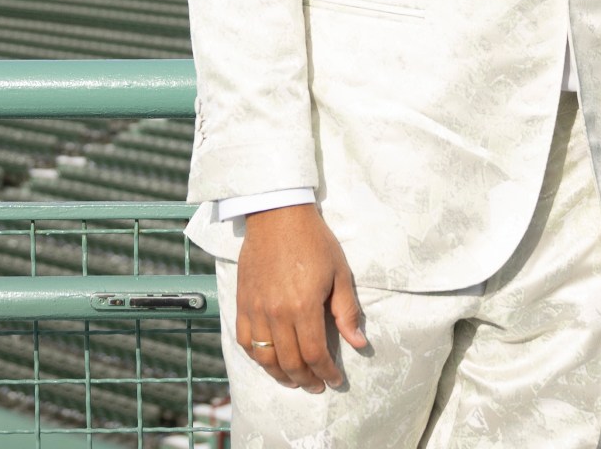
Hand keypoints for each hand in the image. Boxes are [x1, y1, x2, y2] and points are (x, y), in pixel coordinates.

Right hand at [234, 203, 365, 391]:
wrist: (277, 215)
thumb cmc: (313, 241)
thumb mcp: (339, 273)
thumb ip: (347, 312)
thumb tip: (358, 343)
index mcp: (303, 306)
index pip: (314, 354)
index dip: (326, 372)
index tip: (335, 380)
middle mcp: (276, 313)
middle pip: (289, 362)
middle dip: (305, 380)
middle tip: (316, 386)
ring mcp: (256, 309)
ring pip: (264, 357)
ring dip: (280, 375)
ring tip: (294, 380)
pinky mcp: (242, 302)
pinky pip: (245, 341)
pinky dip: (257, 356)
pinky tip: (268, 360)